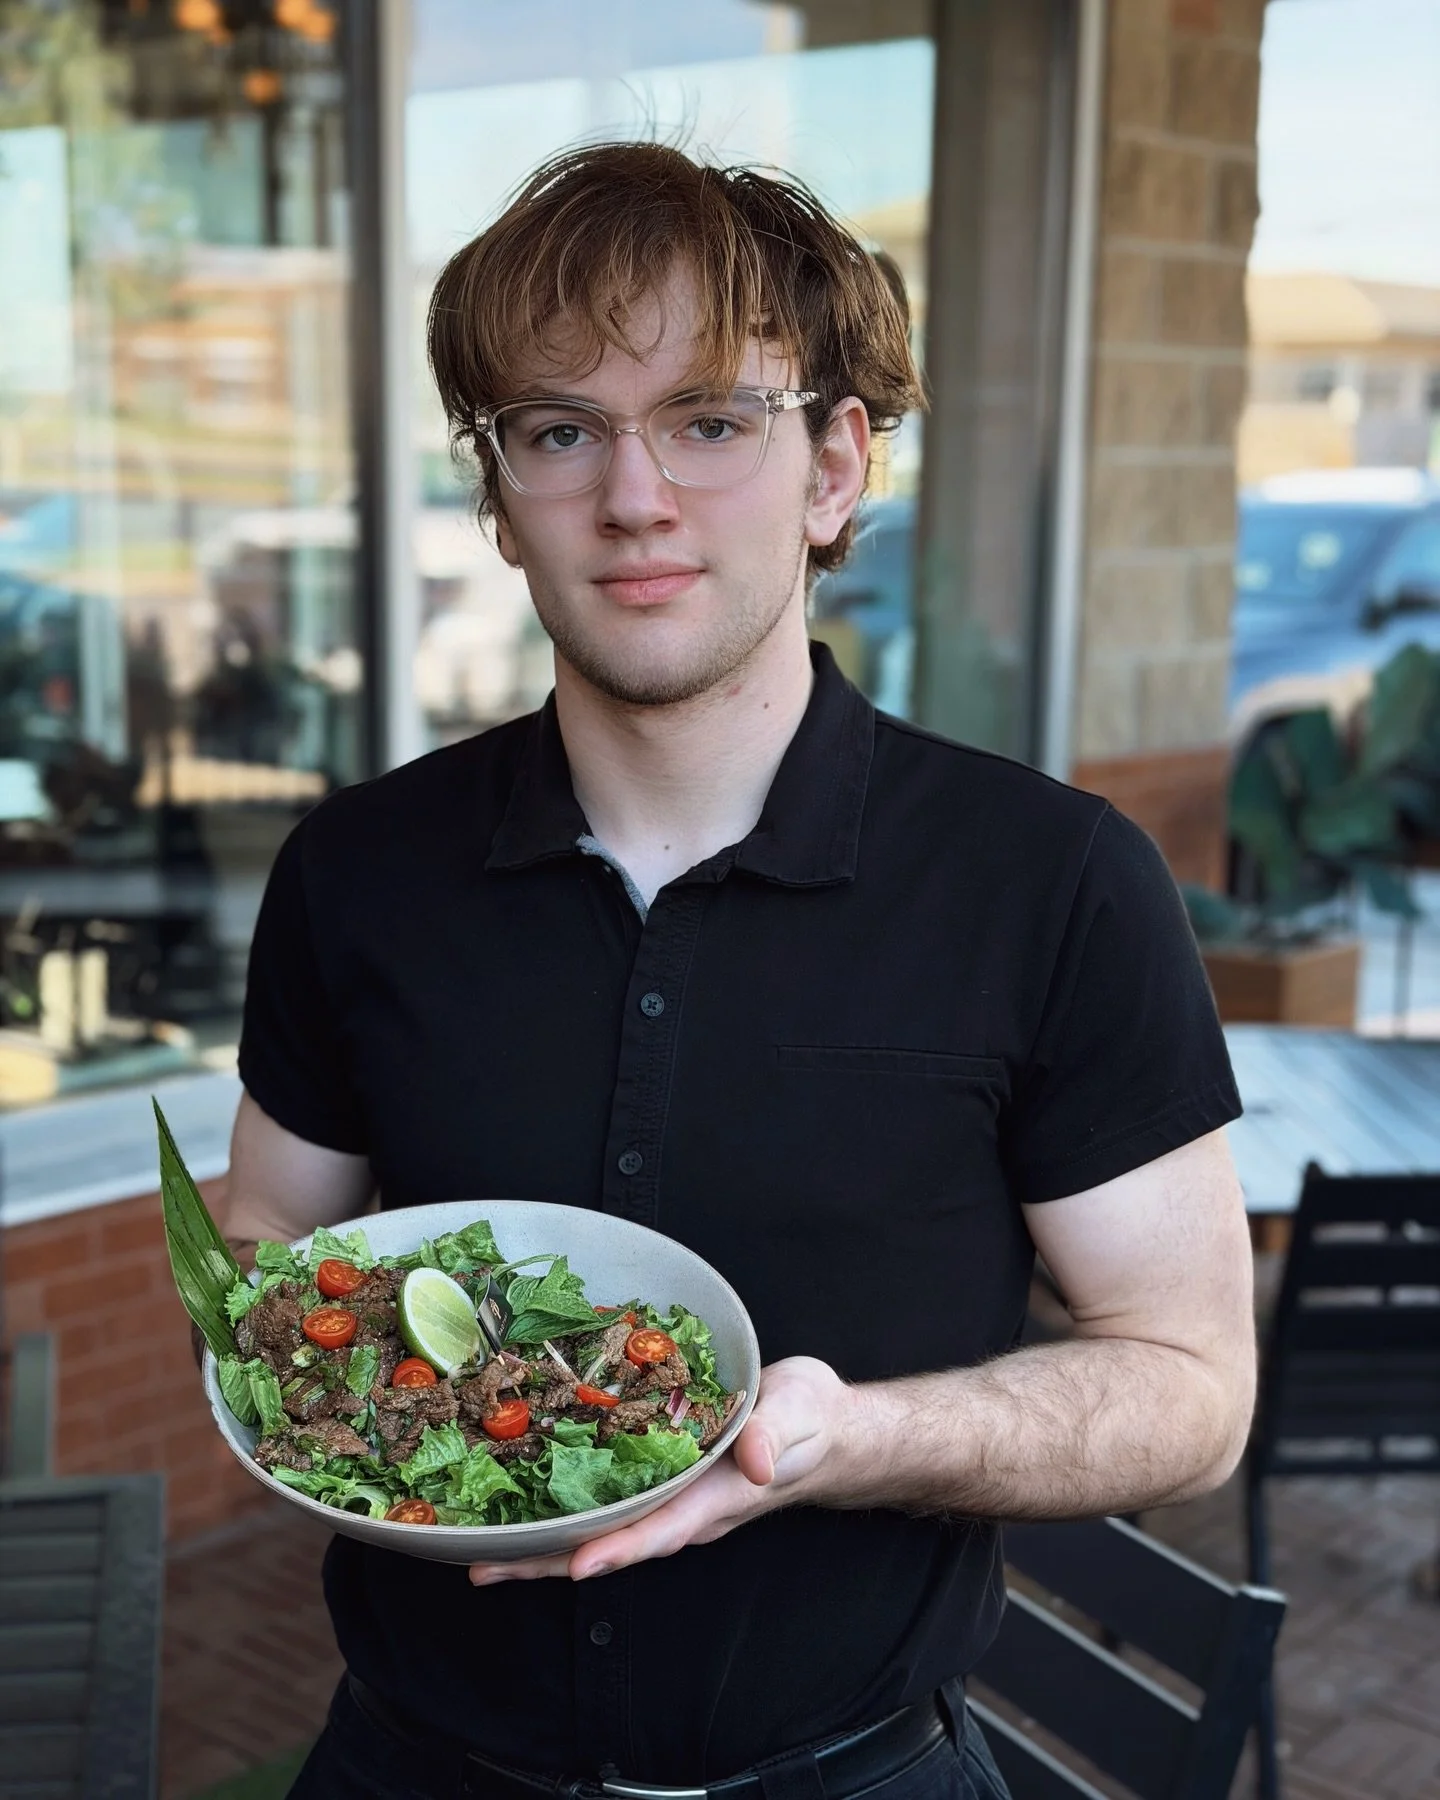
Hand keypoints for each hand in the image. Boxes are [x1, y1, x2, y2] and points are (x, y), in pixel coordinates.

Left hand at [467, 1356, 853, 1585]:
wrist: (820, 1427)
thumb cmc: (811, 1419)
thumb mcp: (800, 1412)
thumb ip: (777, 1434)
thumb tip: (758, 1461)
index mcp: (716, 1497)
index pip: (661, 1530)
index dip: (617, 1548)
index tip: (573, 1566)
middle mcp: (685, 1509)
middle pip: (611, 1545)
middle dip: (548, 1562)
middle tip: (482, 1568)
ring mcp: (672, 1502)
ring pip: (600, 1531)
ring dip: (542, 1546)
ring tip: (480, 1554)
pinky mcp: (662, 1484)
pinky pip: (607, 1506)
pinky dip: (564, 1513)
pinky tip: (524, 1508)